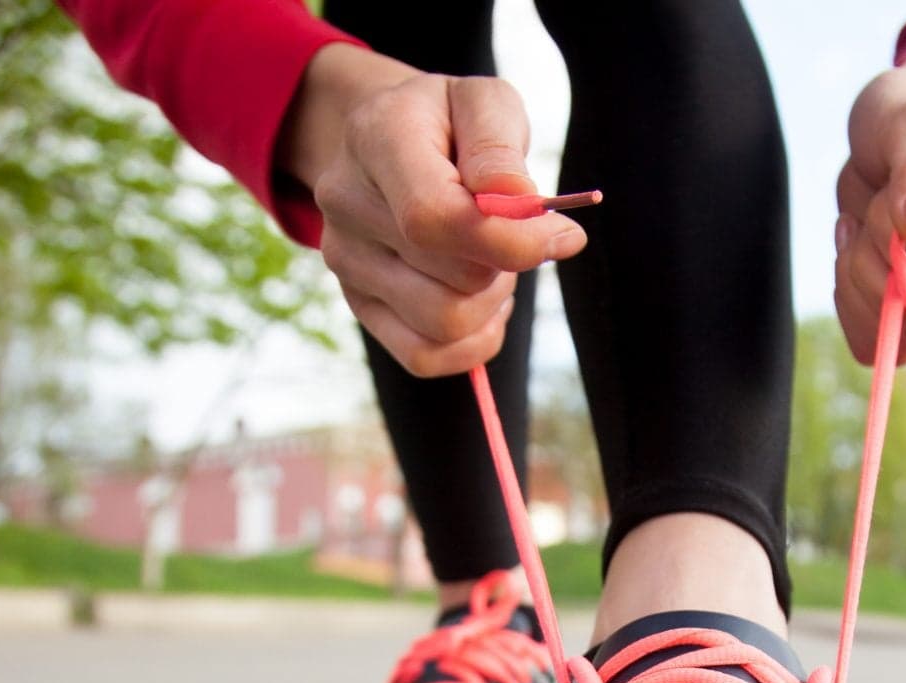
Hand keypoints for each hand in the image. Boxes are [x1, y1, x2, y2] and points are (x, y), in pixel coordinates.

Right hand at [278, 46, 586, 376]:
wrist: (391, 140)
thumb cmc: (450, 122)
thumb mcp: (486, 103)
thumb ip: (500, 148)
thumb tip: (521, 203)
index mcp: (376, 139)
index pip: (434, 218)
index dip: (508, 241)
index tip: (561, 236)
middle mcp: (345, 203)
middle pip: (451, 278)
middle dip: (507, 263)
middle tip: (514, 231)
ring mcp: (344, 260)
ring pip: (443, 324)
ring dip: (491, 302)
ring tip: (493, 263)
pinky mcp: (359, 304)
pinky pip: (424, 357)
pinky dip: (471, 343)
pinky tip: (482, 303)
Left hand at [834, 45, 905, 364]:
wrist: (898, 136)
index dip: (891, 236)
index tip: (887, 195)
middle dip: (871, 264)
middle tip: (870, 214)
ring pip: (894, 336)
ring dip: (856, 279)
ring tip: (865, 228)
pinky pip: (872, 343)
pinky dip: (849, 301)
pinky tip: (858, 254)